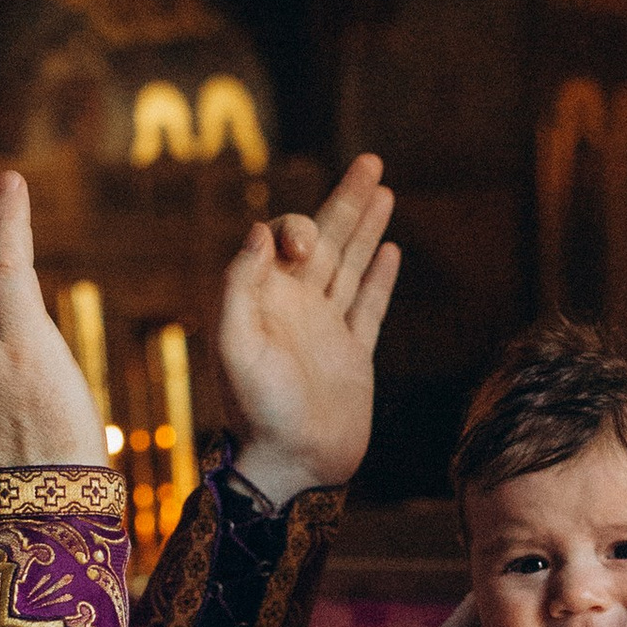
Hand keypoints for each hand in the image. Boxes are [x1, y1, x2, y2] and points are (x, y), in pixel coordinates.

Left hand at [217, 152, 398, 507]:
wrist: (291, 465)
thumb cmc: (254, 411)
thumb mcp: (235, 345)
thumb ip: (240, 286)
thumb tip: (260, 232)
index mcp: (266, 299)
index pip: (283, 239)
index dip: (298, 227)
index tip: (306, 244)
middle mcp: (297, 307)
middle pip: (326, 239)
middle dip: (347, 200)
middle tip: (371, 160)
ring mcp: (327, 330)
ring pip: (352, 265)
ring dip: (368, 227)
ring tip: (384, 189)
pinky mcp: (355, 355)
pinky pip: (370, 307)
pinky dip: (381, 278)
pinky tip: (391, 250)